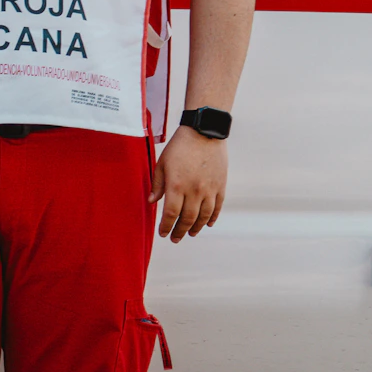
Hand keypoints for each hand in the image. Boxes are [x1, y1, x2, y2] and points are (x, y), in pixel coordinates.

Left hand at [151, 125, 227, 242]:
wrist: (204, 133)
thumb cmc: (180, 146)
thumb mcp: (162, 163)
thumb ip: (157, 184)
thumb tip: (151, 202)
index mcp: (177, 185)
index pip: (171, 213)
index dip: (166, 226)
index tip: (163, 234)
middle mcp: (194, 190)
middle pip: (188, 219)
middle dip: (180, 231)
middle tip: (175, 238)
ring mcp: (209, 189)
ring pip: (204, 216)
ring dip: (196, 228)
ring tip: (190, 234)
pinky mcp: (221, 186)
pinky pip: (217, 207)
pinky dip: (212, 218)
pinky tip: (208, 224)